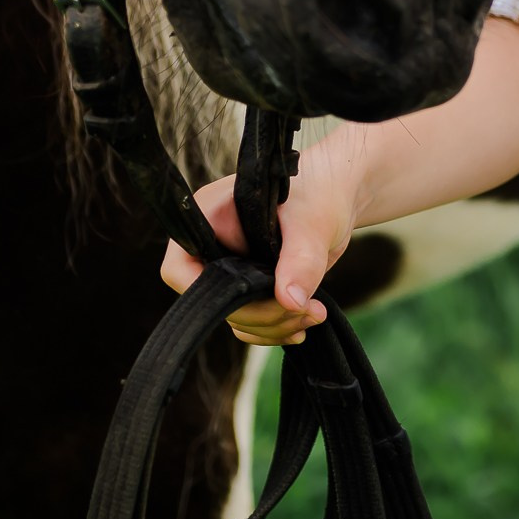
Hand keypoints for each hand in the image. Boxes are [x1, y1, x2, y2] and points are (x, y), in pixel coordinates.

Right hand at [160, 127, 369, 344]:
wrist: (338, 195)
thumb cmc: (318, 192)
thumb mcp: (311, 223)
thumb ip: (300, 261)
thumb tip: (290, 300)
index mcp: (208, 218)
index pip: (180, 268)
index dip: (207, 293)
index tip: (255, 300)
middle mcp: (213, 246)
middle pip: (214, 302)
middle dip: (262, 314)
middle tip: (306, 310)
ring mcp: (231, 269)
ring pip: (235, 317)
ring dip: (275, 325)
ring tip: (315, 312)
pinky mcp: (251, 285)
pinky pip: (251, 322)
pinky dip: (277, 327)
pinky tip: (305, 318)